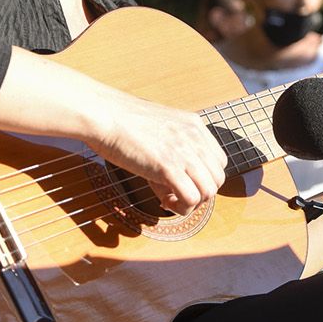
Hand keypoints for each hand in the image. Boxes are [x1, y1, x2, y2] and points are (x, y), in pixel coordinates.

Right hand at [86, 90, 226, 213]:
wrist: (103, 114)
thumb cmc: (121, 120)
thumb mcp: (158, 127)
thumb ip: (171, 147)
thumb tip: (171, 178)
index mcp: (194, 125)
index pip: (219, 162)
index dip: (203, 178)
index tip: (182, 181)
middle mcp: (195, 138)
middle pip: (217, 179)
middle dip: (199, 193)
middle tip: (175, 194)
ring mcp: (183, 152)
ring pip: (209, 191)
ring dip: (191, 203)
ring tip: (169, 199)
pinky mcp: (169, 167)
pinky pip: (191, 198)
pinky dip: (181, 208)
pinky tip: (163, 200)